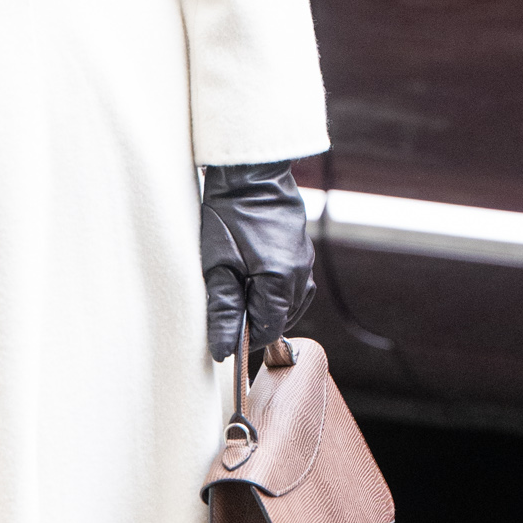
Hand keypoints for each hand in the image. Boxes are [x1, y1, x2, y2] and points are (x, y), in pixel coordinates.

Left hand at [199, 161, 314, 362]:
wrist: (249, 172)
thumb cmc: (228, 214)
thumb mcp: (216, 265)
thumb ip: (223, 310)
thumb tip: (223, 349)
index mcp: (280, 281)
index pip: (269, 329)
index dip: (246, 339)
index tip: (225, 335)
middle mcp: (301, 274)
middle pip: (282, 318)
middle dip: (256, 321)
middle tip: (228, 310)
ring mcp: (306, 262)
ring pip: (291, 303)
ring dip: (267, 306)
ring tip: (240, 292)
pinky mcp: (304, 251)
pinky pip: (295, 285)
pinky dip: (276, 291)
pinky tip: (255, 279)